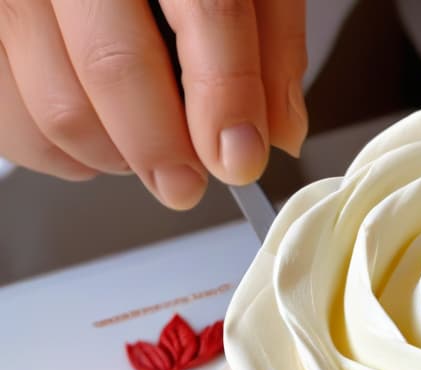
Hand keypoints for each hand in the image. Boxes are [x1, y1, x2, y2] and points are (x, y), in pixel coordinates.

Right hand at [0, 0, 307, 207]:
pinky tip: (101, 137)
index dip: (226, 96)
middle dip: (164, 149)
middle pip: (116, 66)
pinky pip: (15, 125)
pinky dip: (64, 156)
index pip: (208, 12)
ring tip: (148, 148)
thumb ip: (271, 47)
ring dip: (117, 157)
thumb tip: (277, 134)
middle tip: (188, 184)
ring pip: (59, 107)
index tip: (239, 159)